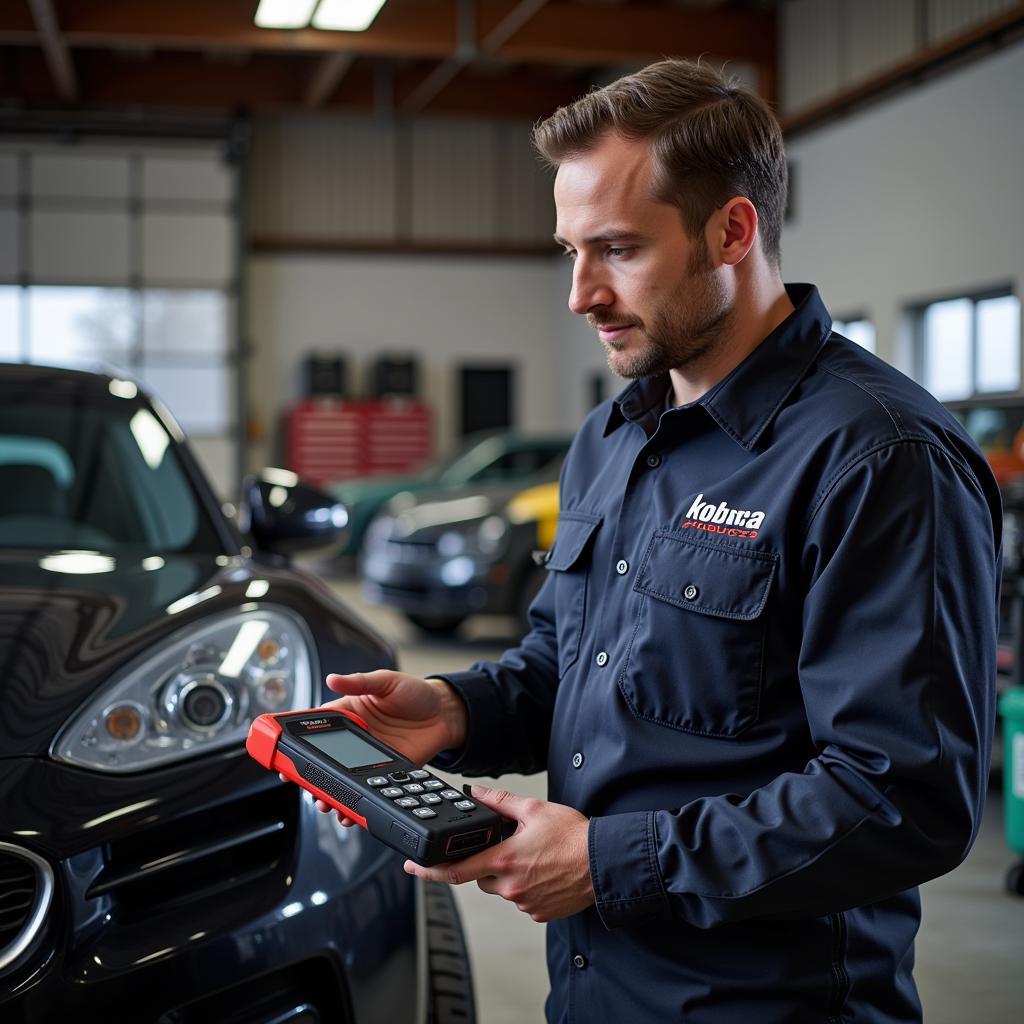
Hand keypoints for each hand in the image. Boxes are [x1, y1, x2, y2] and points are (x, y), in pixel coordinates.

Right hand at [297, 669, 467, 825]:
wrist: (446, 714)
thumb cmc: (416, 693)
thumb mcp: (387, 681)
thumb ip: (360, 683)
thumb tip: (333, 678)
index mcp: (350, 713)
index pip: (318, 728)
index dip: (299, 741)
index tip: (285, 754)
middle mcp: (355, 738)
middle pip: (324, 760)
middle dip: (309, 776)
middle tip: (302, 785)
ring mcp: (368, 758)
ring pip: (340, 780)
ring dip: (329, 793)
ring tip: (324, 802)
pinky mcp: (384, 772)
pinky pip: (365, 790)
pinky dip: (355, 802)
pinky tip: (349, 810)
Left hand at [404, 785, 594, 922]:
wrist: (603, 862)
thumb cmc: (573, 836)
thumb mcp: (533, 810)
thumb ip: (499, 801)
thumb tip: (475, 792)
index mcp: (504, 859)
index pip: (455, 870)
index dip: (429, 870)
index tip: (412, 868)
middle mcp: (510, 885)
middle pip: (480, 877)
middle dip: (486, 862)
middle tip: (509, 847)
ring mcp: (524, 903)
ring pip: (502, 888)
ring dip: (508, 874)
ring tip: (535, 857)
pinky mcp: (538, 913)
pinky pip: (521, 900)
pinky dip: (526, 886)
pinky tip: (544, 872)